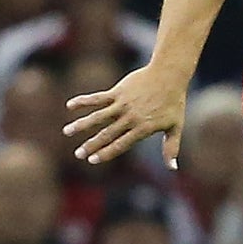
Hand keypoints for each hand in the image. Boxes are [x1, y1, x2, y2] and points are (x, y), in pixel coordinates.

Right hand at [64, 64, 186, 165]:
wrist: (170, 75)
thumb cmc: (174, 102)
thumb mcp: (175, 126)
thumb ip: (171, 148)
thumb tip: (172, 168)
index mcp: (142, 128)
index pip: (120, 144)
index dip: (105, 153)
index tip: (92, 160)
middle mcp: (130, 117)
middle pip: (107, 134)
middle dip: (91, 145)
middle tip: (78, 154)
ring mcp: (122, 104)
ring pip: (98, 116)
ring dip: (82, 124)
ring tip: (67, 131)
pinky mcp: (118, 92)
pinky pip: (98, 98)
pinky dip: (84, 101)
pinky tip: (70, 106)